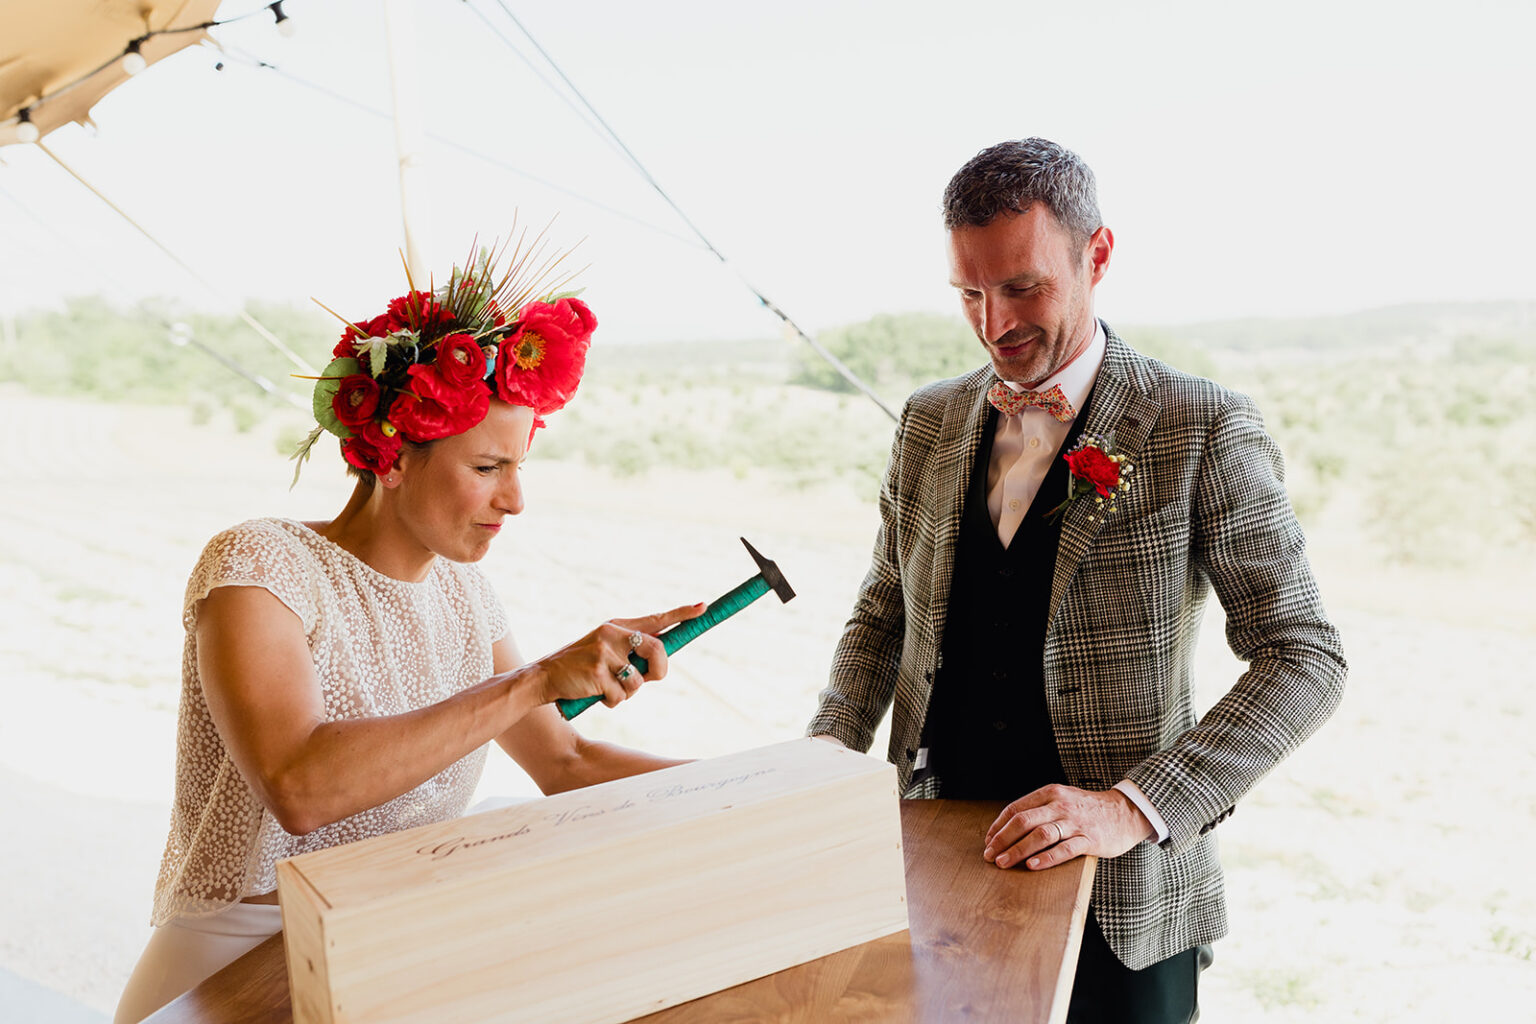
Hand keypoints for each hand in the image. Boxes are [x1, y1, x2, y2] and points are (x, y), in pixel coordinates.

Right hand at [534, 603, 704, 707]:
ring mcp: (604, 653)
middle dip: (658, 671)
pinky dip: (612, 702)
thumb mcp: (604, 649)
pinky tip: (595, 694)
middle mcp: (613, 634)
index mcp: (617, 626)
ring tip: (607, 688)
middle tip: (646, 680)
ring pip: (639, 681)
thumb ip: (630, 651)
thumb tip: (660, 662)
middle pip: (658, 650)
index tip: (703, 607)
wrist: (544, 677)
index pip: (656, 619)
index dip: (682, 613)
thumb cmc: (580, 667)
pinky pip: (621, 696)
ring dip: (627, 692)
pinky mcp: (597, 673)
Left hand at [982, 784, 1153, 870]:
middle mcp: (1060, 805)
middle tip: (990, 855)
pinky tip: (1032, 866)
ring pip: (1041, 835)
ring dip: (1018, 850)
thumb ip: (1039, 809)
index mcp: (1050, 793)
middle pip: (1024, 821)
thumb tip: (1009, 829)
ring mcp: (1075, 822)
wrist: (1125, 811)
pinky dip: (1047, 858)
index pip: (1016, 808)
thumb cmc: (1088, 809)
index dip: (998, 826)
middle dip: (1002, 840)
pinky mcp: (1090, 839)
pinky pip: (1065, 849)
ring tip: (1004, 863)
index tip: (988, 841)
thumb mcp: (1062, 799)